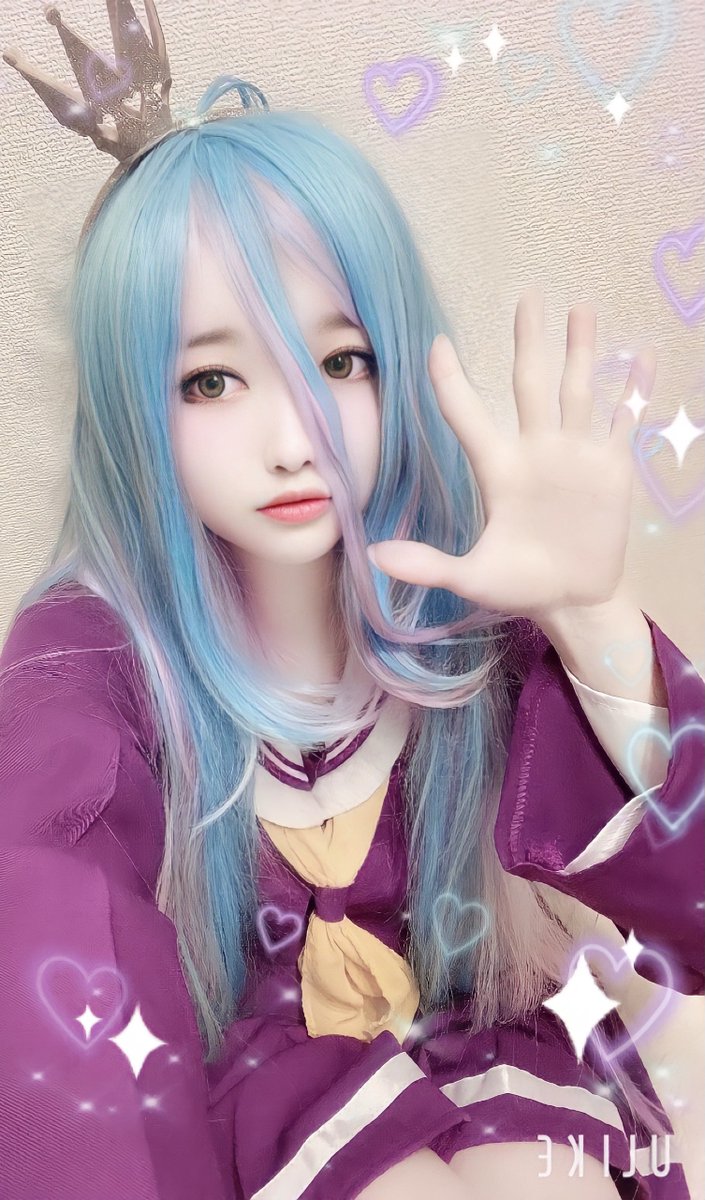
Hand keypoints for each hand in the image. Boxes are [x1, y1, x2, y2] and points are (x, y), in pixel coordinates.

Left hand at [367, 286, 656, 621]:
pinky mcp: (611, 468)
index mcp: (497, 468)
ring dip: (581, 351)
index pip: (467, 412)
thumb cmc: (519, 585)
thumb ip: (427, 565)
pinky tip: (643, 358)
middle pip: (530, 383)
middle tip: (528, 297)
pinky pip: (623, 420)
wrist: (572, 601)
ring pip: (577, 390)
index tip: (437, 343)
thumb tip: (375, 555)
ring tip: (580, 309)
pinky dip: (634, 390)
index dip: (450, 379)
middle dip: (529, 341)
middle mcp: (535, 450)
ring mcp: (575, 454)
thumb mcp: (471, 578)